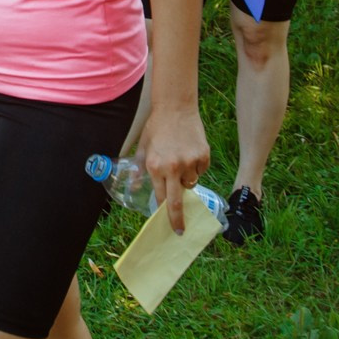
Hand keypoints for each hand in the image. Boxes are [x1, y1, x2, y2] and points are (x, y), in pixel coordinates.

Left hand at [138, 102, 210, 232]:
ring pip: (191, 183)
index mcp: (155, 167)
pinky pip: (201, 170)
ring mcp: (190, 161)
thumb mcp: (143, 149)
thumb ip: (139, 170)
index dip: (164, 214)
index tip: (170, 226)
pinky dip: (197, 167)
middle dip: (178, 219)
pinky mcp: (203, 155)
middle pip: (177, 201)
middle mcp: (173, 167)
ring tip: (180, 162)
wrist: (175, 108)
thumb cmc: (156, 128)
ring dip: (186, 180)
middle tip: (181, 231)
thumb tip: (135, 189)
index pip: (161, 198)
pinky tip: (190, 152)